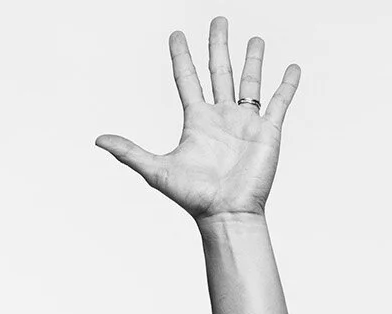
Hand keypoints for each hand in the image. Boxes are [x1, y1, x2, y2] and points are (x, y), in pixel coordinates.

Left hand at [97, 20, 300, 219]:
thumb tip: (98, 139)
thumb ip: (129, 152)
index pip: (187, 78)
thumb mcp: (156, 171)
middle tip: (218, 20)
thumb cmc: (195, 199)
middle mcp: (222, 117)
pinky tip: (293, 68)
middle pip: (219, 70)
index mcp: (197, 120)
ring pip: (250, 82)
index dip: (181, 55)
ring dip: (253, 59)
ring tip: (256, 38)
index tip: (176, 35)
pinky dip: (288, 86)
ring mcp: (246, 124)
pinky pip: (279, 103)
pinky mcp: (268, 133)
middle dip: (218, 44)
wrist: (227, 215)